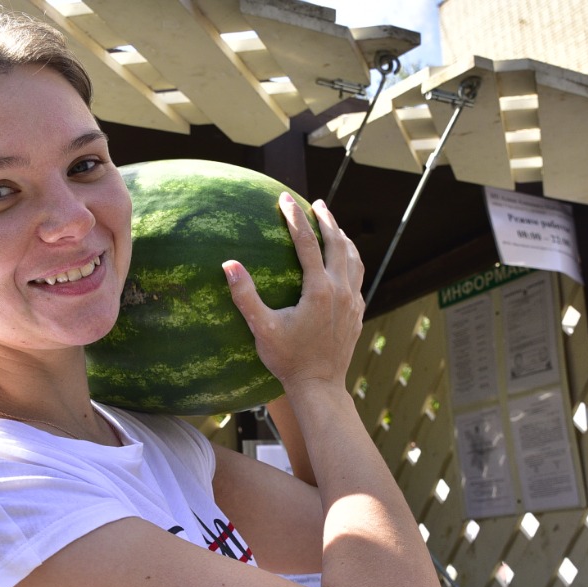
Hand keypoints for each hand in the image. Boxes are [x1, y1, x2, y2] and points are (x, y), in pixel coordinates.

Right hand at [223, 193, 363, 392]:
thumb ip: (245, 296)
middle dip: (326, 219)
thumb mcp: (261, 328)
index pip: (306, 243)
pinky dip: (351, 260)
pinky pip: (357, 276)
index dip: (294, 218)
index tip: (284, 199)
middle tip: (315, 203)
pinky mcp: (357, 312)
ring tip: (333, 225)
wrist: (320, 387)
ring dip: (343, 237)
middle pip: (336, 243)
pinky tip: (344, 260)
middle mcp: (340, 291)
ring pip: (353, 258)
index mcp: (318, 290)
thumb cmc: (287, 360)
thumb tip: (229, 264)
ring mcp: (352, 301)